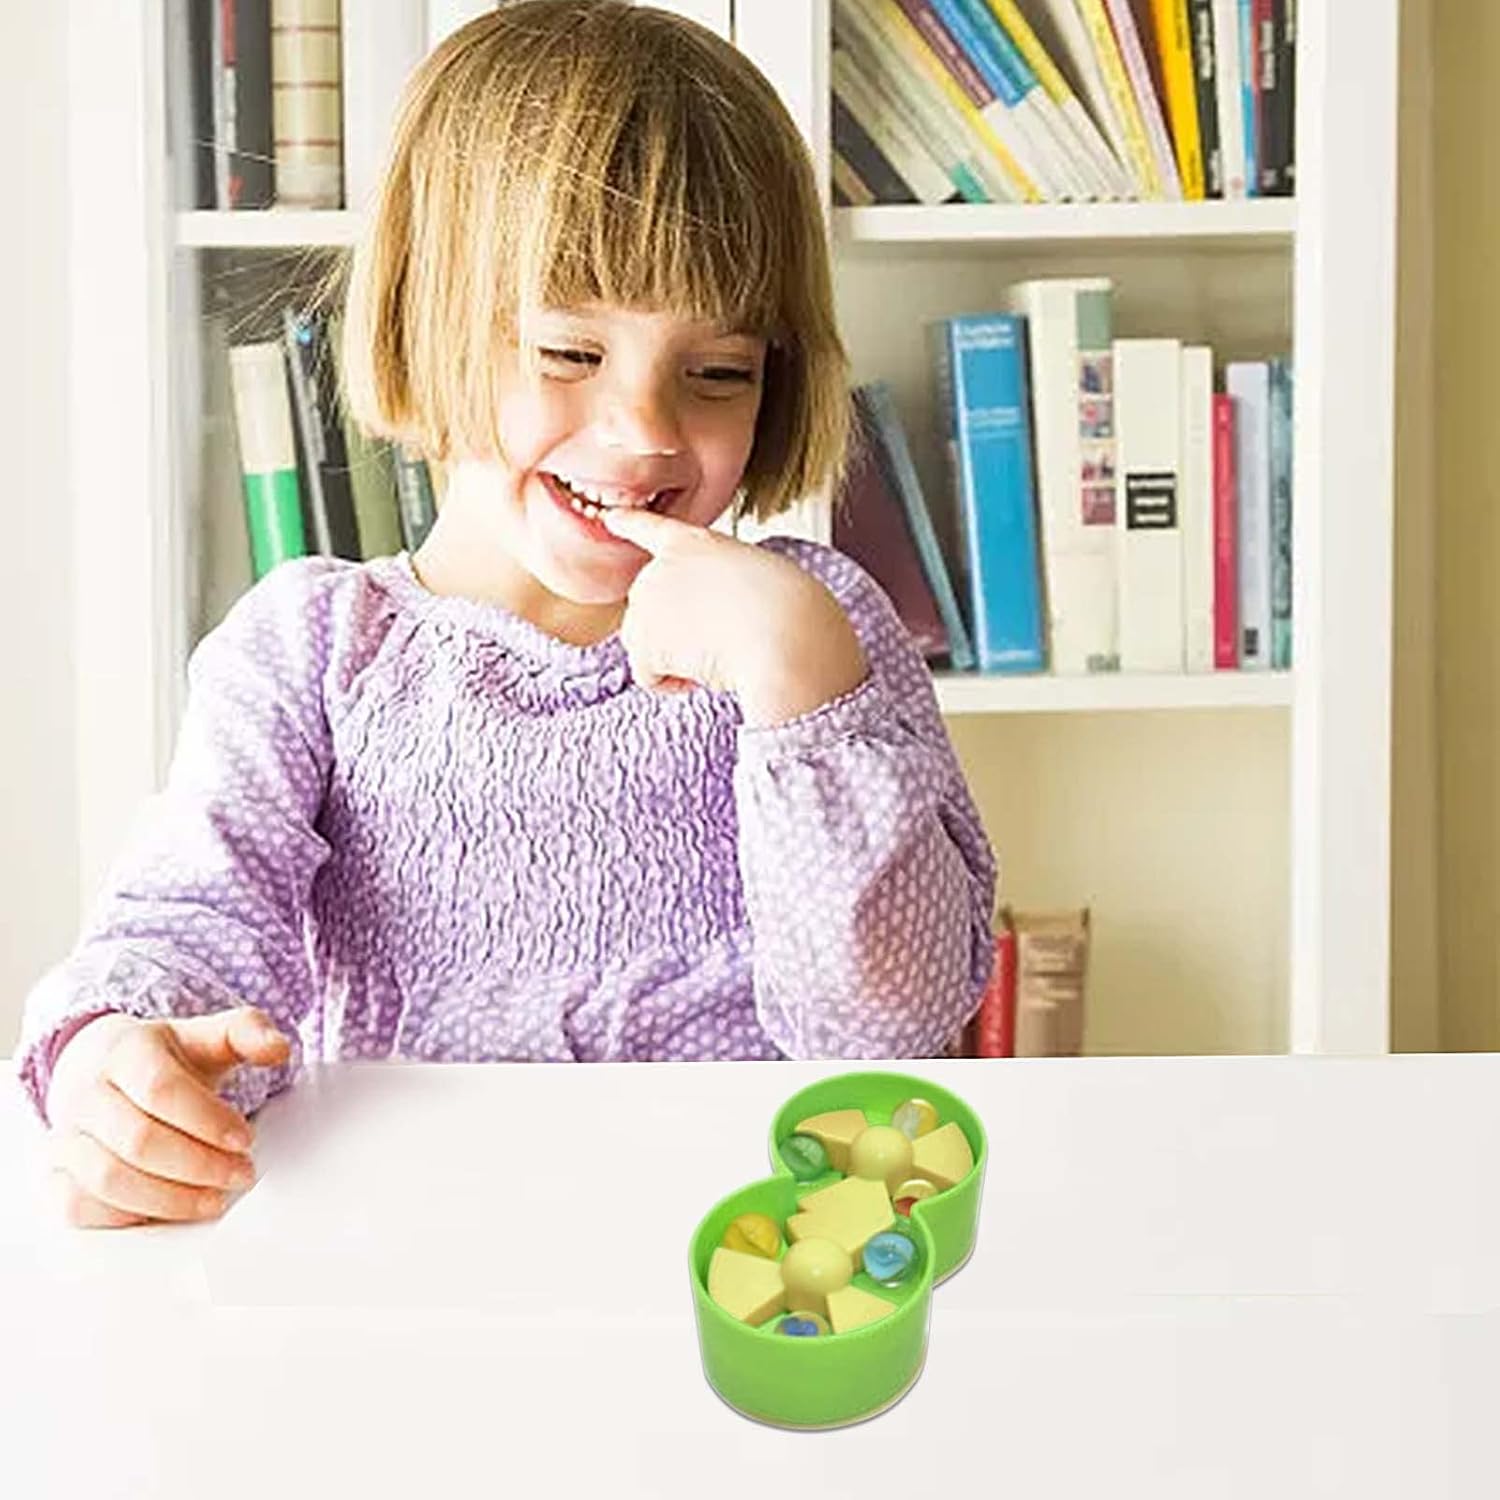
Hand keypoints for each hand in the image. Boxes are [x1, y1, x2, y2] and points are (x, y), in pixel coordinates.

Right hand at [44, 1007, 290, 1228]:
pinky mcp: (57, 1174)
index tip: (246, 1140)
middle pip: (138, 1140)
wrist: (101, 1068)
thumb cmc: (164, 1059)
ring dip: (169, 1198)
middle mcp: (87, 1093)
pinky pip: (81, 1207)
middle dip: (199, 1165)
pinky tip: (170, 1210)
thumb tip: (279, 1049)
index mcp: (126, 1051)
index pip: (161, 1089)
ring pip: (109, 1179)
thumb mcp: (208, 1036)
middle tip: (240, 1174)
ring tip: (215, 1199)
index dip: (207, 1120)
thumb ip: (249, 1033)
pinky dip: (128, 1216)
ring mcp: (67, 1136)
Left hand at [600, 507, 867, 726]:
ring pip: (648, 648)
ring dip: (676, 661)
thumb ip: (718, 592)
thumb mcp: (757, 583)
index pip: (655, 530)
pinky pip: (649, 676)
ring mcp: (647, 598)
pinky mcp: (641, 636)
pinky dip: (673, 684)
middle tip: (722, 639)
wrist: (785, 635)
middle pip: (652, 612)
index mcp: (698, 544)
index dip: (631, 524)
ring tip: (718, 652)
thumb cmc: (792, 615)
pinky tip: (704, 671)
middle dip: (676, 635)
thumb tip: (704, 637)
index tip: (612, 517)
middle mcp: (662, 565)